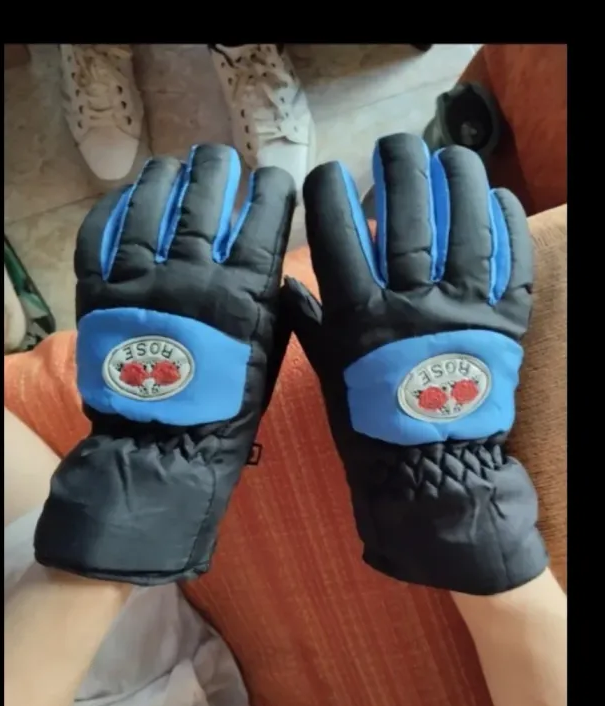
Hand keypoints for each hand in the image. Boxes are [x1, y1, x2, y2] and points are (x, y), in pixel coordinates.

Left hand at [35, 145, 294, 584]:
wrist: (162, 449)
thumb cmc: (227, 411)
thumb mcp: (269, 359)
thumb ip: (276, 308)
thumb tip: (279, 266)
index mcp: (243, 295)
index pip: (264, 220)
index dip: (271, 189)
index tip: (272, 177)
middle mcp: (193, 276)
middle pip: (205, 201)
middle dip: (217, 170)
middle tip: (219, 157)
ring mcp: (141, 281)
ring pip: (151, 206)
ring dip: (165, 177)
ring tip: (172, 165)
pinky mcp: (99, 294)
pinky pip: (101, 236)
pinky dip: (113, 209)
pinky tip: (127, 195)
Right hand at [283, 132, 547, 594]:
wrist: (431, 472)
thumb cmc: (370, 425)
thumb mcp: (328, 374)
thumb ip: (309, 324)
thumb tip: (284, 282)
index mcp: (361, 320)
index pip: (338, 238)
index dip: (329, 196)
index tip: (327, 175)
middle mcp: (413, 308)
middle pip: (407, 217)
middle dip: (398, 168)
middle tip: (394, 145)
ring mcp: (464, 313)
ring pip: (466, 227)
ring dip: (459, 180)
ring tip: (452, 154)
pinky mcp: (504, 325)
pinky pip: (511, 264)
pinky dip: (507, 225)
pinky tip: (497, 197)